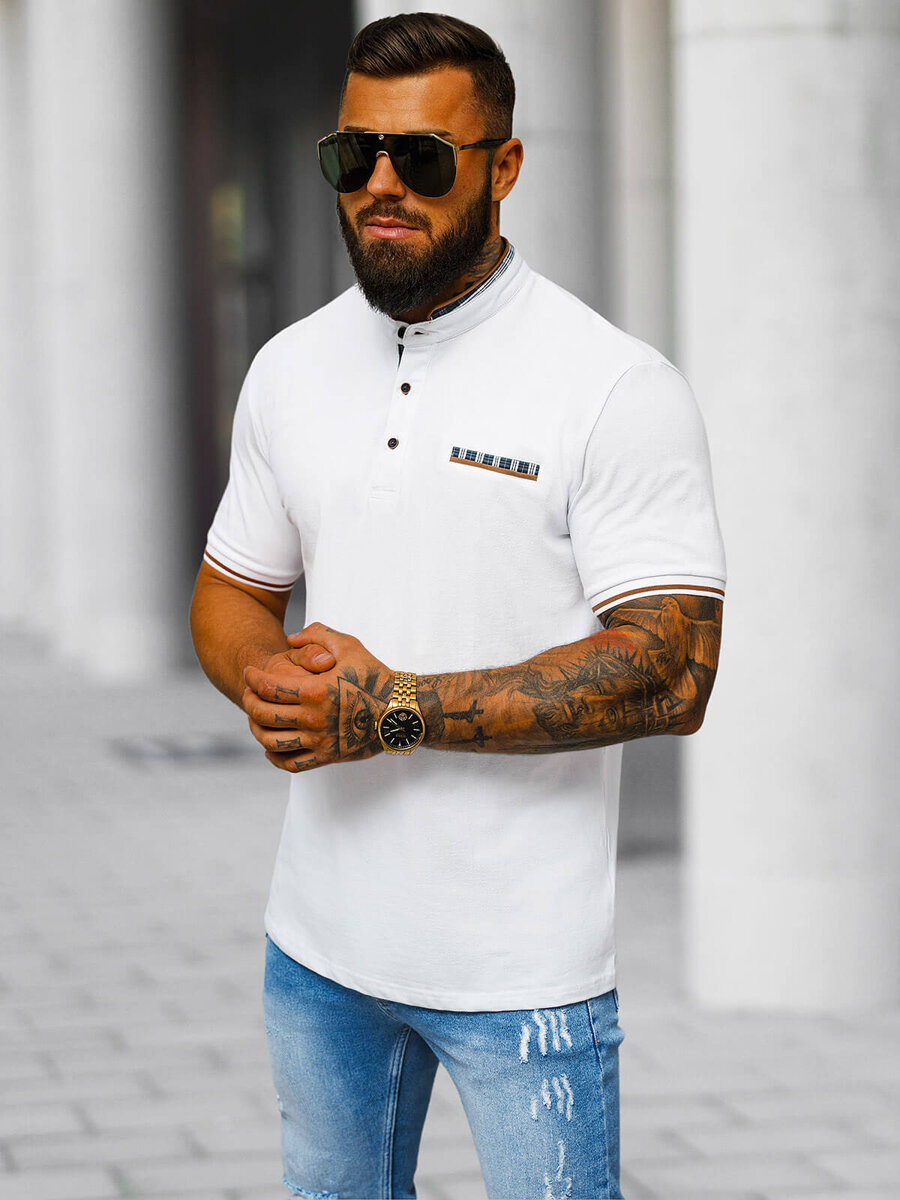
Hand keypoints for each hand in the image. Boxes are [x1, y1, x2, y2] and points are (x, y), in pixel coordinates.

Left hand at [242, 622, 393, 772]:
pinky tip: (270, 747)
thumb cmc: (375, 675)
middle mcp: (314, 718)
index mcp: (316, 691)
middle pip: (263, 714)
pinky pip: (291, 763)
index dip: (252, 678)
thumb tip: (290, 639)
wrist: (401, 711)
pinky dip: (274, 757)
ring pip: (271, 741)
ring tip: (256, 718)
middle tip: (248, 693)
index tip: (249, 672)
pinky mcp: (327, 757)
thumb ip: (317, 635)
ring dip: (255, 729)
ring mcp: (319, 740)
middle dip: (248, 701)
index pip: (268, 687)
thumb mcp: (348, 646)